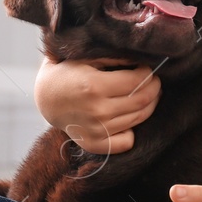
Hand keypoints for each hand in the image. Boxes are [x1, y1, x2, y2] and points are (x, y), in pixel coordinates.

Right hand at [34, 57, 159, 154]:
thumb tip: (142, 58)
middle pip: (142, 100)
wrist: (46, 100)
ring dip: (150, 104)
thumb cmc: (67, 73)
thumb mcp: (86, 57)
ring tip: (147, 93)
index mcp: (94, 86)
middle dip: (154, 87)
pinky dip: (134, 129)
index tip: (147, 67)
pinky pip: (127, 141)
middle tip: (154, 80)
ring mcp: (96, 130)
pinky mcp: (95, 144)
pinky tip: (130, 115)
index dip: (148, 72)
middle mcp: (97, 111)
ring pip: (139, 118)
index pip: (137, 80)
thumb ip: (114, 57)